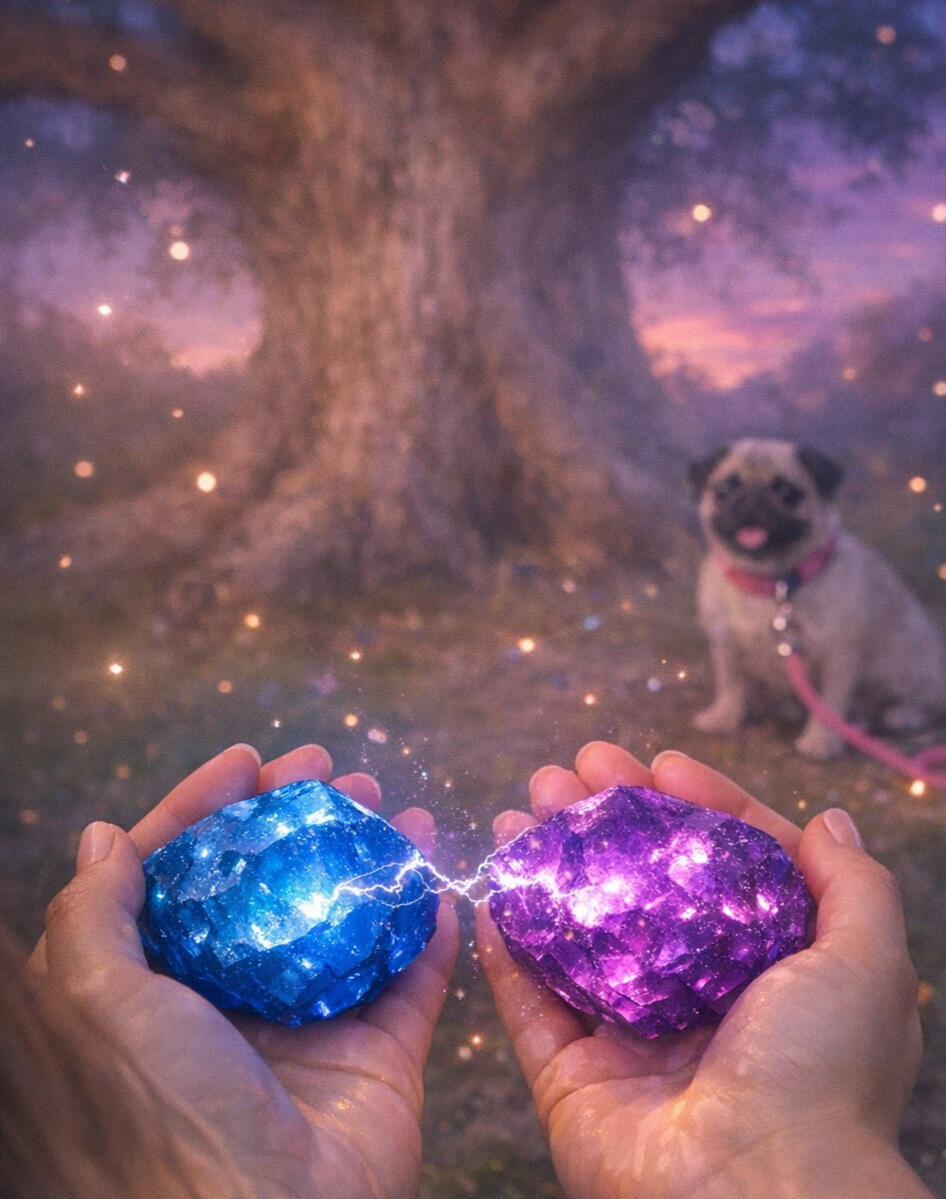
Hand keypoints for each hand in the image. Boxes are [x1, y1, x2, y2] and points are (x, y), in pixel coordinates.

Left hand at [32, 744, 457, 1198]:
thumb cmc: (162, 1109)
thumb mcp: (98, 1003)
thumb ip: (93, 917)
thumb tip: (105, 837)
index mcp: (163, 988)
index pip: (185, 877)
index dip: (210, 809)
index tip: (248, 759)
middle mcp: (236, 1000)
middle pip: (274, 885)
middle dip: (303, 818)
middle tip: (334, 770)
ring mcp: (312, 1027)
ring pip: (348, 919)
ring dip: (371, 855)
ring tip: (391, 806)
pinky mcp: (380, 1056)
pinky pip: (412, 978)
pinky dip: (428, 924)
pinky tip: (435, 872)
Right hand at [477, 741, 929, 1198]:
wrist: (757, 1194)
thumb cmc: (822, 1071)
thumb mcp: (865, 965)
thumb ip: (854, 889)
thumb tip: (830, 821)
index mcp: (760, 969)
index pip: (718, 867)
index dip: (690, 807)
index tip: (657, 762)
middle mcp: (691, 996)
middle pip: (634, 888)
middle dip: (600, 822)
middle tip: (565, 771)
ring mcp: (625, 1036)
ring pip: (573, 934)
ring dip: (543, 868)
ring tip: (516, 809)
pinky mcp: (569, 1076)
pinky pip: (527, 1002)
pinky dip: (504, 946)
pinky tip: (492, 886)